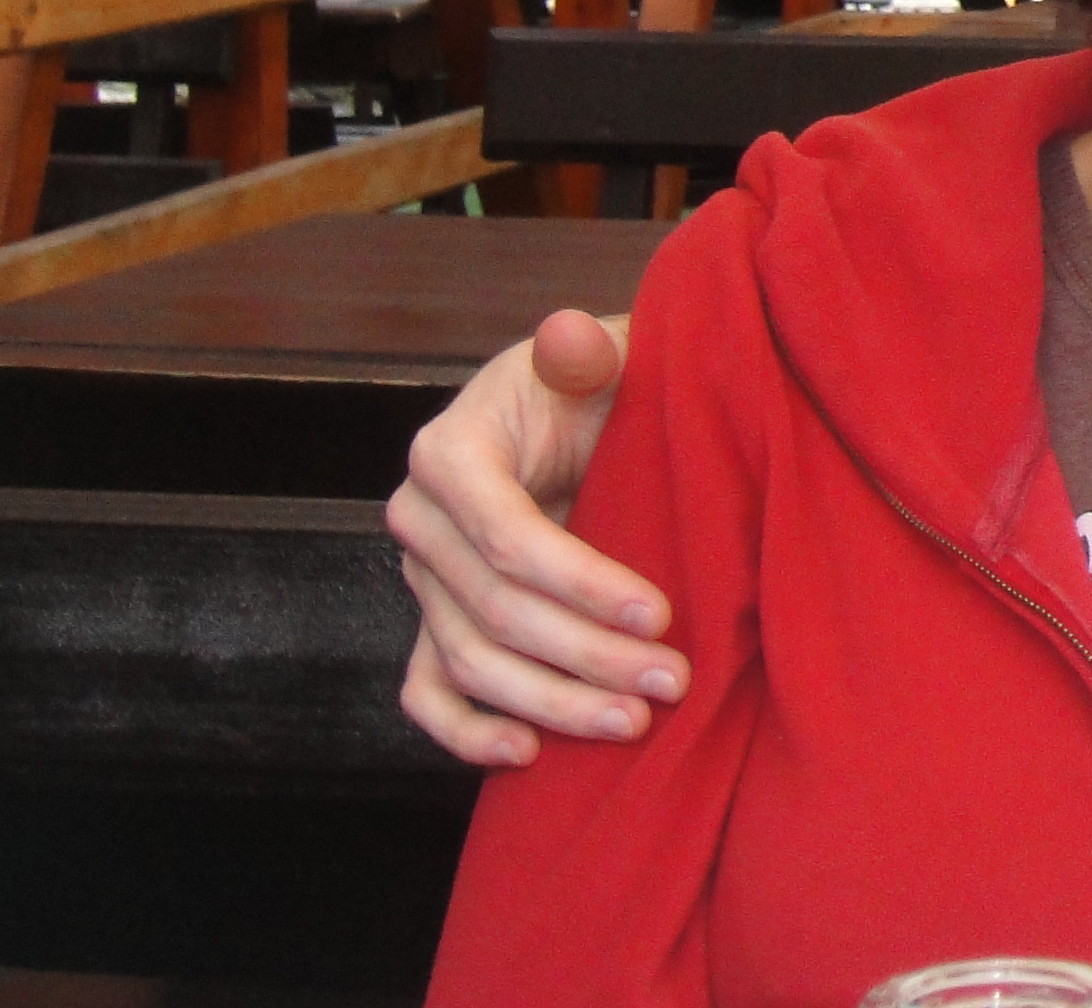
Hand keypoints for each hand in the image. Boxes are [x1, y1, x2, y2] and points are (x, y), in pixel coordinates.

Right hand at [390, 310, 682, 764]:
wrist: (583, 417)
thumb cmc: (599, 387)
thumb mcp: (598, 357)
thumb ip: (580, 353)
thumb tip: (567, 336)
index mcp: (450, 451)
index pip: (508, 536)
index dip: (582, 582)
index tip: (660, 611)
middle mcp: (420, 520)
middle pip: (494, 611)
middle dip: (586, 655)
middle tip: (671, 680)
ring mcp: (422, 580)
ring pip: (471, 662)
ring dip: (553, 703)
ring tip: (635, 721)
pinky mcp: (433, 623)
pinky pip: (428, 691)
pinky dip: (466, 733)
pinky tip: (528, 753)